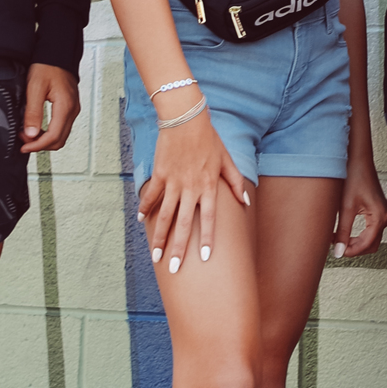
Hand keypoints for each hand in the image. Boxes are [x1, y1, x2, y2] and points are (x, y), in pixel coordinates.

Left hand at [20, 63, 79, 152]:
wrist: (57, 53)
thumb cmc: (47, 66)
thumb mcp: (35, 88)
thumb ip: (33, 112)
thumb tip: (31, 134)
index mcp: (65, 106)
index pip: (53, 136)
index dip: (37, 145)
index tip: (24, 146)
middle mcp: (72, 110)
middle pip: (59, 140)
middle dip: (40, 144)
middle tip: (24, 140)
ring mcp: (73, 109)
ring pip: (61, 135)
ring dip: (45, 139)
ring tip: (28, 134)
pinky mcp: (70, 107)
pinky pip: (61, 127)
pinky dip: (49, 132)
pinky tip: (38, 128)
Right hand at [137, 108, 249, 274]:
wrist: (185, 119)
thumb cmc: (208, 139)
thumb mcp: (226, 159)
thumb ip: (235, 182)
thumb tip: (245, 201)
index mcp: (209, 186)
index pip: (209, 218)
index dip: (207, 238)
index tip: (204, 257)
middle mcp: (191, 188)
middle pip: (184, 224)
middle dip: (178, 249)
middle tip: (174, 268)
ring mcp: (173, 182)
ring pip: (165, 216)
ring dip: (159, 237)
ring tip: (155, 256)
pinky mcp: (160, 175)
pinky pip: (152, 196)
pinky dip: (145, 208)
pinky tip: (141, 220)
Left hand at [332, 159, 386, 259]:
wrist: (358, 160)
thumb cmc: (354, 177)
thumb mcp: (346, 207)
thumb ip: (343, 232)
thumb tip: (339, 251)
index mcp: (380, 217)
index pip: (366, 245)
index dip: (350, 251)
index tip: (336, 252)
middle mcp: (385, 217)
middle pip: (370, 245)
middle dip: (353, 248)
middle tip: (336, 247)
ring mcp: (383, 215)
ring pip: (370, 240)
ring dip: (355, 243)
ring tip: (337, 239)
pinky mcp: (378, 211)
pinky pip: (371, 231)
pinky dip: (358, 236)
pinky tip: (344, 233)